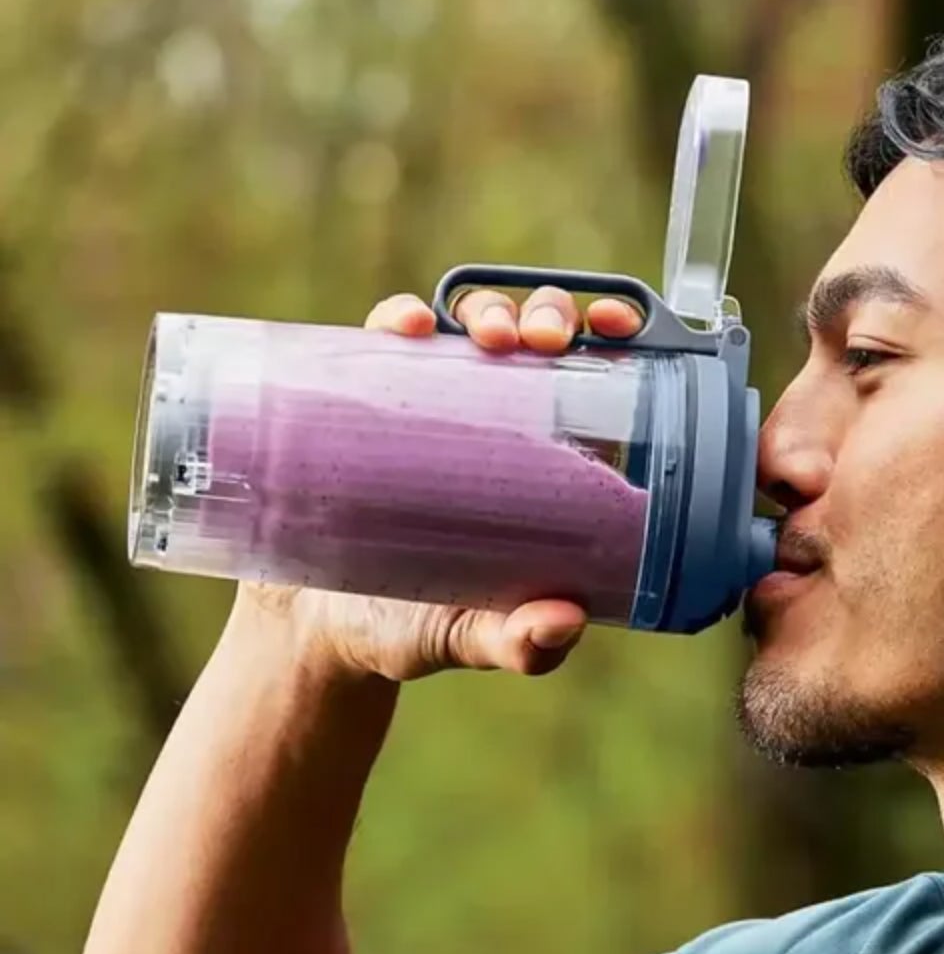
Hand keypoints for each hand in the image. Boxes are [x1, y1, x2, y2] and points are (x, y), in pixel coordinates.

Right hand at [234, 286, 644, 682]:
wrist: (312, 631)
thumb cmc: (414, 629)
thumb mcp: (472, 639)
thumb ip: (518, 645)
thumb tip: (566, 622)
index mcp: (540, 466)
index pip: (590, 383)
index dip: (613, 340)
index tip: (621, 328)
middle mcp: (489, 422)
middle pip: (533, 340)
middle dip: (550, 316)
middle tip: (546, 342)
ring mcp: (423, 405)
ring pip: (464, 326)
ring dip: (484, 309)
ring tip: (490, 336)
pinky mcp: (358, 402)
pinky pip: (382, 342)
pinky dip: (398, 319)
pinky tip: (406, 325)